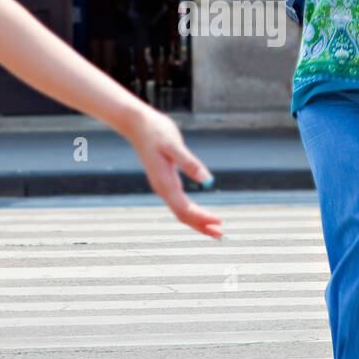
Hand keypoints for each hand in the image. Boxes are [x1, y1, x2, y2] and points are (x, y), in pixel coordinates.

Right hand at [122, 105, 222, 239]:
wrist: (138, 125)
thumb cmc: (156, 132)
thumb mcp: (174, 145)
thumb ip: (190, 163)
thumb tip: (208, 180)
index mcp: (165, 183)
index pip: (185, 209)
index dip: (202, 218)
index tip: (219, 222)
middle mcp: (163, 188)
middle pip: (183, 215)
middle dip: (202, 226)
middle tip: (221, 234)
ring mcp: (163, 186)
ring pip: (181, 211)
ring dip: (198, 221)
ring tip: (215, 228)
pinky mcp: (165, 181)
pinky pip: (179, 203)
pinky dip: (192, 212)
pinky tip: (201, 213)